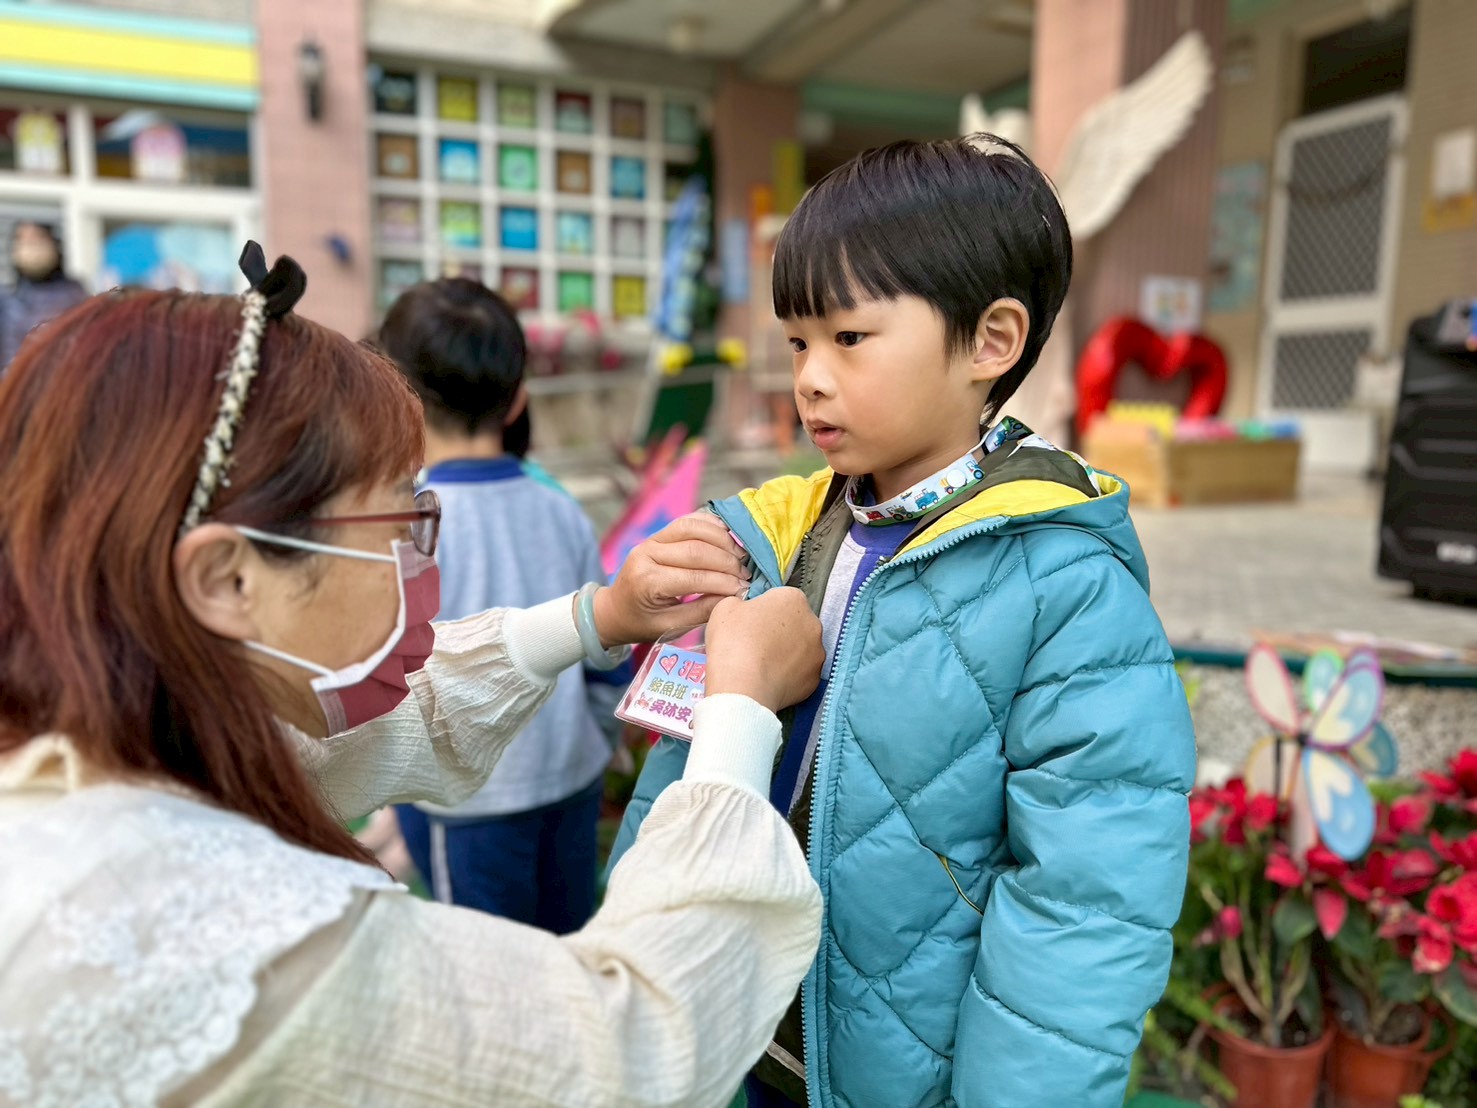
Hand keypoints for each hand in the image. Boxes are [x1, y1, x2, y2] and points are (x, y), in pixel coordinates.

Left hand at [594, 513, 748, 644]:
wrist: (615, 609)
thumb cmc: (642, 623)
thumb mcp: (670, 627)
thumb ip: (702, 611)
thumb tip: (735, 596)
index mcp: (647, 583)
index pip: (694, 578)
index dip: (724, 583)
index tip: (745, 590)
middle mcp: (646, 555)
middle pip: (695, 549)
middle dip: (727, 561)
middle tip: (747, 574)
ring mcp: (650, 540)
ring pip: (692, 527)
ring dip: (722, 539)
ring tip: (740, 556)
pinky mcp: (657, 534)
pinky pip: (687, 521)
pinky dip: (710, 525)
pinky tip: (728, 537)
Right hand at [705, 589, 823, 713]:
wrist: (743, 687)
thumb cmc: (734, 641)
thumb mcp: (726, 607)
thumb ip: (742, 602)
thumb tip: (747, 610)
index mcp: (793, 599)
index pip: (780, 599)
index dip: (764, 610)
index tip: (751, 623)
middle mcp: (813, 623)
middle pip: (795, 623)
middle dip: (780, 631)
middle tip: (756, 644)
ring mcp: (817, 653)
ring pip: (801, 649)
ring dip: (787, 653)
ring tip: (763, 665)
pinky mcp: (815, 679)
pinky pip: (801, 673)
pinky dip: (789, 675)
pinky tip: (771, 679)